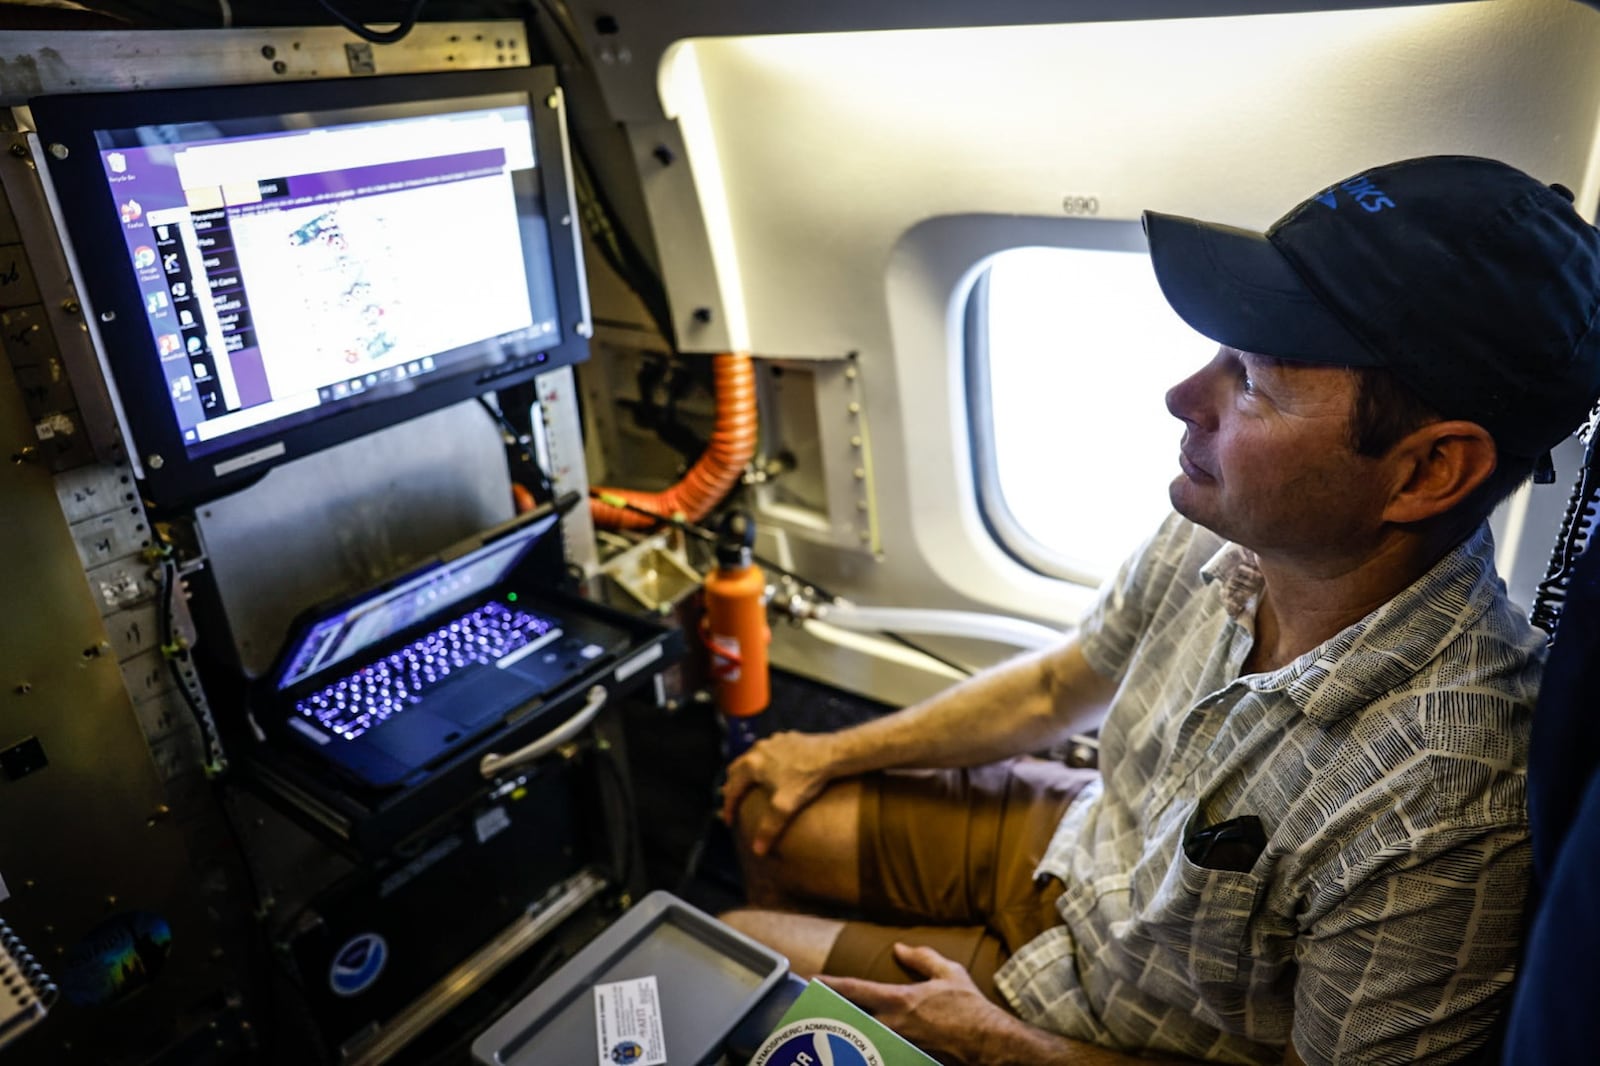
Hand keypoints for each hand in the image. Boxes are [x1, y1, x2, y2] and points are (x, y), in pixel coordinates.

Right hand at [720, 730, 836, 855]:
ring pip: (751, 757)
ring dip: (747, 772)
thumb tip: (757, 850)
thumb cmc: (806, 778)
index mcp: (752, 765)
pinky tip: (774, 770)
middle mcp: (757, 750)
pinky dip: (763, 762)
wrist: (832, 753)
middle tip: (735, 803)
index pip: (732, 789)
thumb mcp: (785, 806)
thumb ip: (769, 828)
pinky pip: (768, 751)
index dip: (729, 807)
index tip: (730, 821)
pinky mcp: (786, 737)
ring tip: (751, 786)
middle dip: (733, 787)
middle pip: (735, 769)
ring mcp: (772, 741)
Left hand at [823, 944, 1016, 1064]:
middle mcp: (892, 1026)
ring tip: (836, 1032)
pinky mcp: (905, 1060)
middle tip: (819, 1010)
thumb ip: (922, 958)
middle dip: (834, 1014)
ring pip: (863, 1039)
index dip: (831, 984)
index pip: (856, 989)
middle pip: (851, 1019)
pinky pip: (881, 1053)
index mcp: (899, 1000)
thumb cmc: (971, 1009)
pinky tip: (863, 1048)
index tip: (814, 980)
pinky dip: (871, 1050)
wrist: (989, 1044)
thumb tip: (900, 947)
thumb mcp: (949, 973)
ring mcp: (896, 1046)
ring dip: (850, 1034)